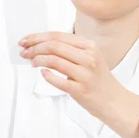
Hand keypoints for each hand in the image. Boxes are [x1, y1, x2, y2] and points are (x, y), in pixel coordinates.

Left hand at [19, 32, 138, 137]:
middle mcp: (88, 57)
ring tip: (32, 62)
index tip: (25, 40)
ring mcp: (85, 74)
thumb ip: (70, 50)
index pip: (58, 36)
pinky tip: (43, 74)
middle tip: (24, 52)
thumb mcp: (90, 57)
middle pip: (54, 46)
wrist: (114, 101)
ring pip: (53, 60)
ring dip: (38, 60)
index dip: (38, 37)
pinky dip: (47, 75)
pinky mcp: (80, 90)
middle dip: (34, 48)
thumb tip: (42, 45)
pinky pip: (57, 80)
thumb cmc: (98, 79)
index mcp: (90, 46)